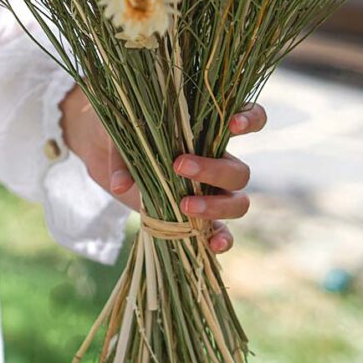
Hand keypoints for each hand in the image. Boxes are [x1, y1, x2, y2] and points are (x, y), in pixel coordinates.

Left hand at [59, 84, 266, 254]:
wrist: (111, 159)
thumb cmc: (126, 136)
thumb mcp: (122, 136)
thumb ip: (123, 157)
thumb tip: (120, 185)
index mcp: (207, 131)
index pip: (247, 118)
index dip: (250, 119)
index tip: (233, 124)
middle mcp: (217, 162)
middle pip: (240, 171)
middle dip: (214, 170)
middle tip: (178, 166)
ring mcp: (212, 192)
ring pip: (238, 202)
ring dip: (216, 206)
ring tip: (185, 206)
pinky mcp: (200, 218)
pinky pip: (223, 231)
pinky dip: (222, 239)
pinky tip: (211, 244)